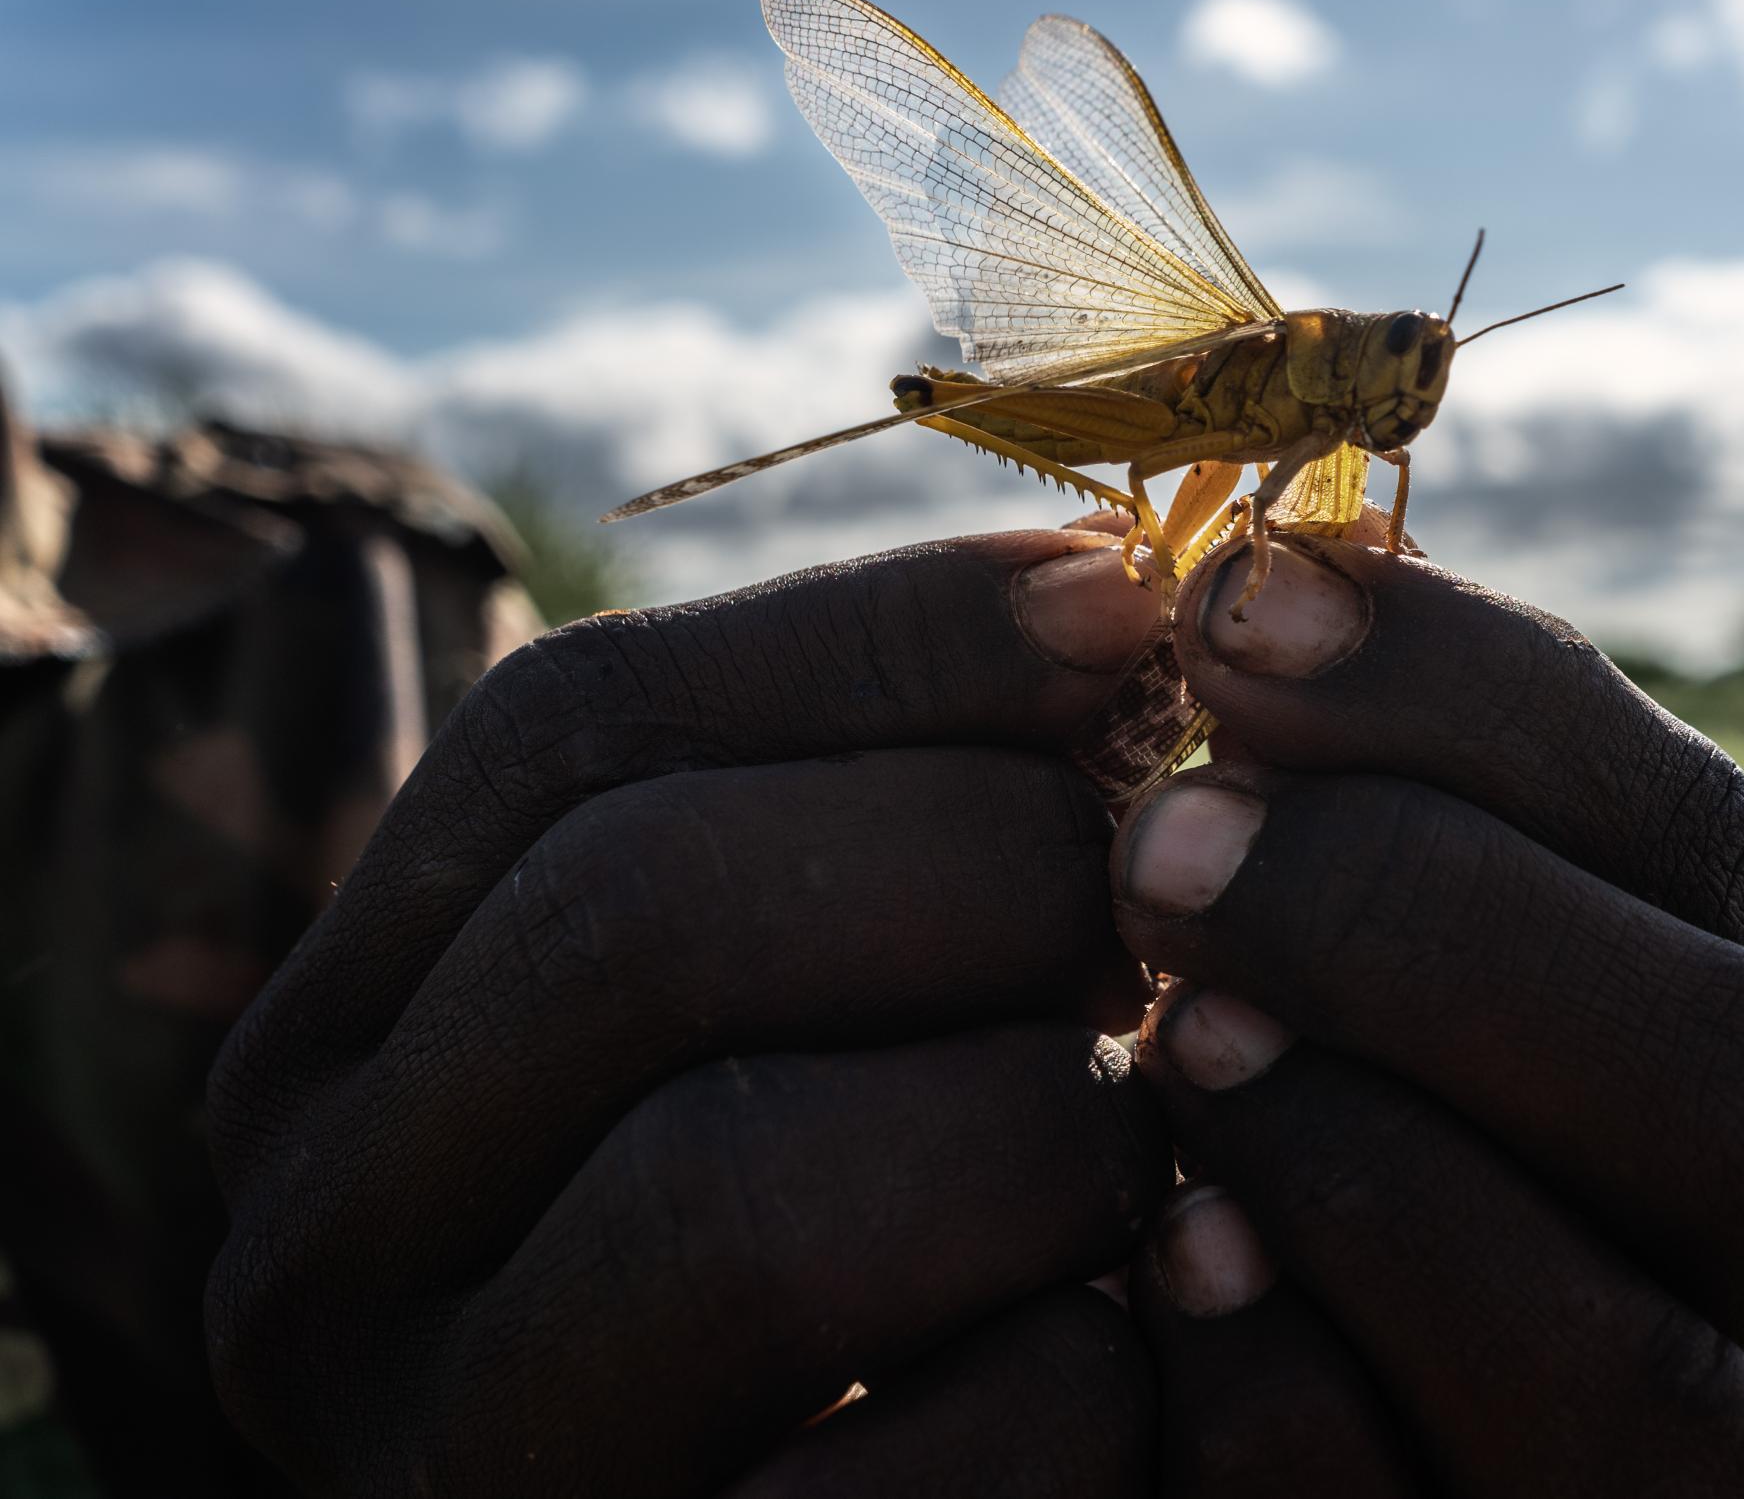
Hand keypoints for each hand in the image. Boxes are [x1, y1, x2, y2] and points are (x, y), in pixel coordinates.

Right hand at [204, 530, 1175, 1496]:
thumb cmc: (863, 1240)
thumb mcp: (804, 995)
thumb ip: (878, 807)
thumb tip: (1100, 597)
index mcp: (343, 1042)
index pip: (569, 728)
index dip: (877, 639)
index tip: (1124, 609)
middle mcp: (318, 1255)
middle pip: (635, 918)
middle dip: (974, 866)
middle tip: (1159, 908)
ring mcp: (456, 1468)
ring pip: (742, 1194)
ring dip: (1039, 1131)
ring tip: (1147, 1137)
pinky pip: (902, 1476)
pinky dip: (1084, 1388)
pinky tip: (1135, 1354)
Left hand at [1110, 533, 1743, 1497]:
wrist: (1205, 1411)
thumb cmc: (1268, 1100)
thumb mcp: (1340, 919)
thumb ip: (1357, 779)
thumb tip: (1265, 563)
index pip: (1691, 835)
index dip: (1466, 703)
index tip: (1229, 613)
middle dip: (1436, 930)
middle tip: (1162, 849)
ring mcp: (1678, 1471)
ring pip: (1631, 1368)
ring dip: (1370, 1172)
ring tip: (1167, 1050)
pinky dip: (1274, 1385)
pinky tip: (1149, 1276)